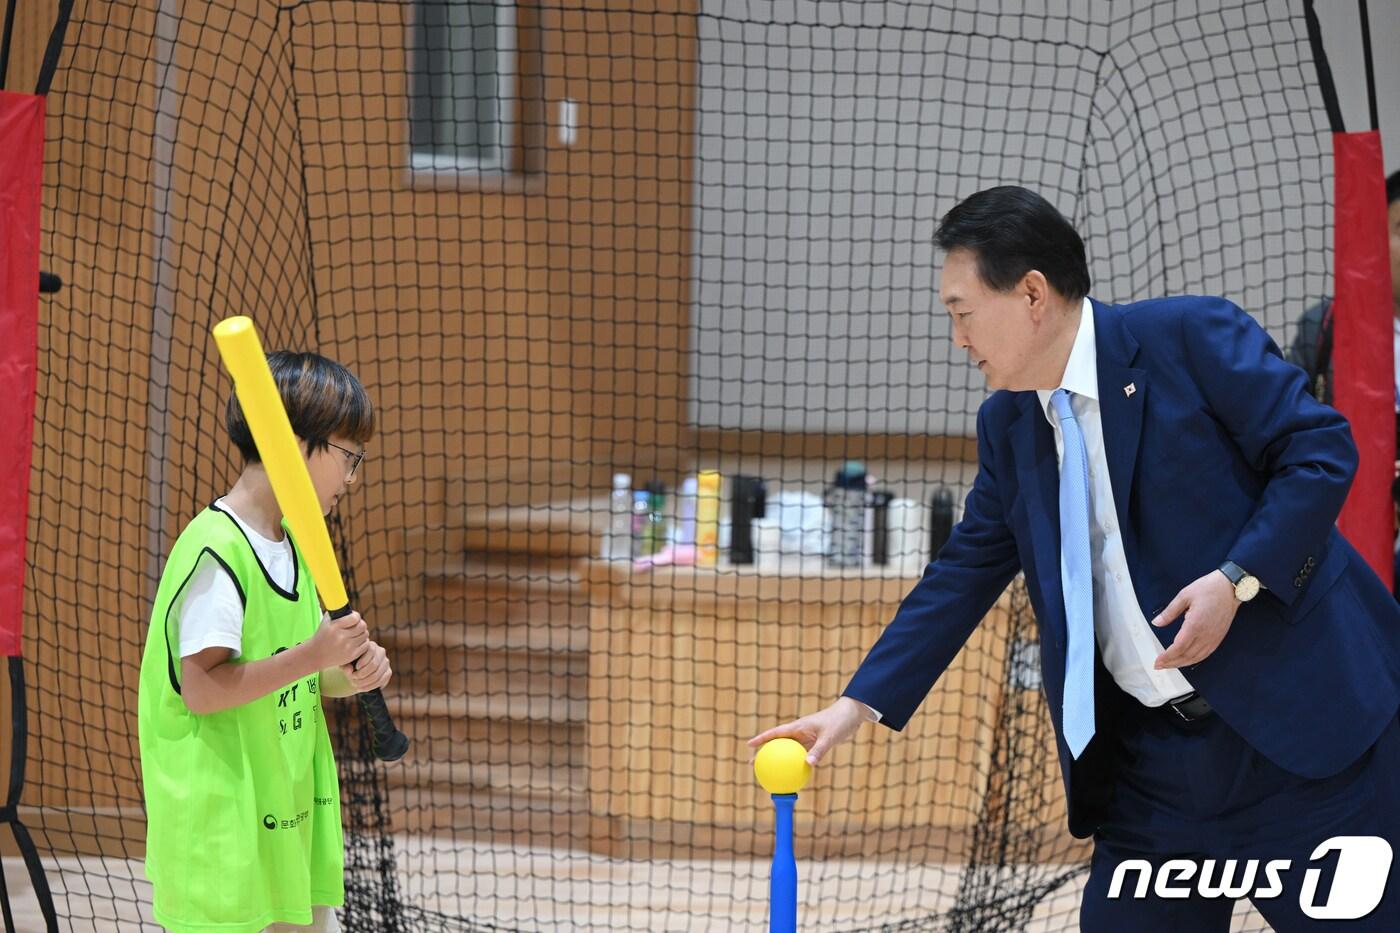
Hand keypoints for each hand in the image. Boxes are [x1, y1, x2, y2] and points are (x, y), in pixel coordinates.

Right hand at [309, 611, 368, 669]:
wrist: (316, 655)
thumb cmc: (322, 636)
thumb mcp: (326, 622)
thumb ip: (338, 612)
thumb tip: (347, 605)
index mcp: (334, 627)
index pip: (355, 618)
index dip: (356, 616)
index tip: (353, 618)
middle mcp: (341, 637)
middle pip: (362, 626)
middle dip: (360, 624)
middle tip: (356, 626)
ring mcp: (347, 647)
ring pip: (365, 635)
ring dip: (362, 633)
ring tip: (355, 634)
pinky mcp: (351, 655)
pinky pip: (366, 645)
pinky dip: (363, 642)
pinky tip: (356, 642)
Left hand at [342, 639, 391, 692]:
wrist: (356, 671)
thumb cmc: (350, 664)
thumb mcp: (345, 663)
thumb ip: (346, 666)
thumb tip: (350, 670)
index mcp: (370, 645)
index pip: (371, 651)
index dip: (363, 661)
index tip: (355, 668)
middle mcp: (381, 652)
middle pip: (374, 664)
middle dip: (362, 674)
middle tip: (352, 679)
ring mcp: (386, 662)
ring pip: (377, 674)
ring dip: (365, 682)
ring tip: (355, 685)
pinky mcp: (388, 672)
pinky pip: (381, 681)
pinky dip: (371, 686)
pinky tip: (362, 688)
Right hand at [746, 696, 871, 765]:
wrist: (852, 715)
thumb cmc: (839, 722)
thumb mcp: (829, 737)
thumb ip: (818, 751)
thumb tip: (807, 765)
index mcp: (798, 726)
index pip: (775, 733)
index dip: (761, 739)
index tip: (749, 745)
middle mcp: (799, 732)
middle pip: (777, 743)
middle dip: (764, 752)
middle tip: (753, 764)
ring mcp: (806, 738)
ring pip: (788, 751)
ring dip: (778, 760)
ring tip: (769, 773)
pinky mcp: (815, 744)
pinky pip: (801, 756)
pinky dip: (796, 764)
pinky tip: (794, 776)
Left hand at [1151, 570, 1240, 669]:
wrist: (1231, 588)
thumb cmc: (1208, 588)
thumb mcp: (1184, 596)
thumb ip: (1169, 612)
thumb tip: (1156, 623)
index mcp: (1195, 624)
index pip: (1179, 647)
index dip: (1167, 656)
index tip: (1157, 660)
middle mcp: (1206, 634)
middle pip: (1187, 656)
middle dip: (1171, 663)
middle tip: (1159, 665)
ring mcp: (1214, 637)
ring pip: (1197, 657)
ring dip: (1182, 663)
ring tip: (1170, 665)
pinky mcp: (1219, 637)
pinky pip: (1206, 654)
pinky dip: (1195, 660)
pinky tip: (1187, 660)